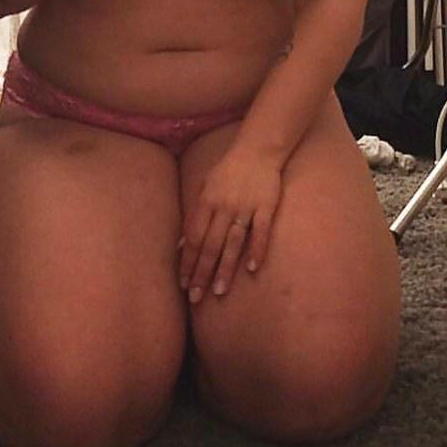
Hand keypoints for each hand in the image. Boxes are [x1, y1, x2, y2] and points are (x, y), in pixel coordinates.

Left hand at [178, 146, 282, 303]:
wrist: (257, 149)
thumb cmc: (227, 171)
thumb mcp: (205, 187)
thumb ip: (194, 215)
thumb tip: (180, 244)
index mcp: (206, 201)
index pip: (193, 237)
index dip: (187, 261)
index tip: (182, 283)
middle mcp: (224, 206)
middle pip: (210, 244)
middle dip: (201, 272)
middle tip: (195, 296)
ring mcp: (246, 207)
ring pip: (233, 242)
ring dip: (225, 268)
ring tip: (218, 291)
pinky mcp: (266, 206)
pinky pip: (261, 231)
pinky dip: (257, 249)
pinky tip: (252, 268)